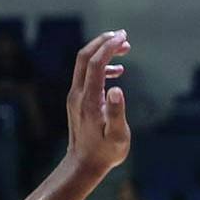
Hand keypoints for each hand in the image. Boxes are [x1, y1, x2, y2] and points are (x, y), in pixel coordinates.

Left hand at [65, 30, 131, 177]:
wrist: (83, 164)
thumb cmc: (106, 152)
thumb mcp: (118, 136)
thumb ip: (118, 112)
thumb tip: (118, 88)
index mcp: (89, 99)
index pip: (95, 64)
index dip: (108, 47)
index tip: (124, 37)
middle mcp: (78, 94)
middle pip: (85, 57)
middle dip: (102, 42)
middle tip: (123, 35)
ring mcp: (76, 96)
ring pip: (84, 64)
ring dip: (102, 52)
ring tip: (124, 48)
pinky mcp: (77, 101)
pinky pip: (87, 75)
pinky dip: (101, 66)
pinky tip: (118, 72)